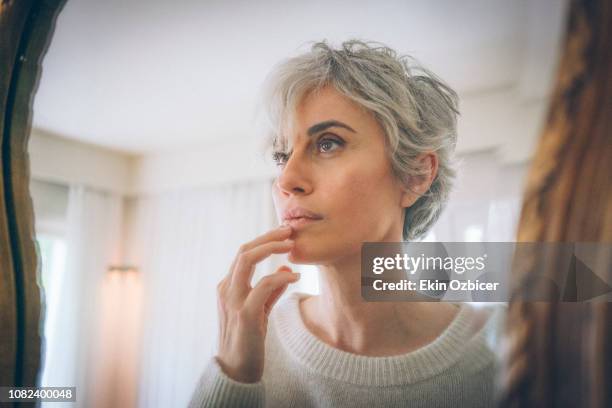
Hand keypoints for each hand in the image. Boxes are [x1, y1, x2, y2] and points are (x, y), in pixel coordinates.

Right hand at [215, 225, 299, 382]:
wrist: (237, 370)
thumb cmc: (248, 339)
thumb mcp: (260, 309)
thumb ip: (272, 289)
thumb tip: (286, 268)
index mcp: (228, 286)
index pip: (244, 253)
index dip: (264, 240)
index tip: (284, 232)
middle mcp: (226, 289)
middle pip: (244, 250)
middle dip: (268, 237)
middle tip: (289, 231)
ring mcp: (233, 301)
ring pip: (247, 260)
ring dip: (270, 248)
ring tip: (291, 245)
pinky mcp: (245, 314)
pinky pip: (263, 286)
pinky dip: (280, 278)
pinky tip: (296, 277)